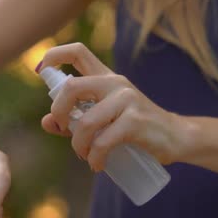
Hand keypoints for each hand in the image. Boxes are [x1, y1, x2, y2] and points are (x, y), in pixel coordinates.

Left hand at [38, 43, 193, 170]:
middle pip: (72, 86)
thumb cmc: (135, 128)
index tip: (41, 70)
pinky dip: (95, 158)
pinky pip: (103, 141)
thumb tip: (46, 122)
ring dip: (78, 146)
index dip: (54, 55)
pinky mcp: (135, 121)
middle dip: (59, 112)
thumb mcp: (104, 119)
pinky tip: (98, 165)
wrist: (175, 137)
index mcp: (105, 77)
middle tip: (64, 129)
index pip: (78, 52)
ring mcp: (126, 100)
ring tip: (85, 156)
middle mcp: (115, 83)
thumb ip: (75, 120)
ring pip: (85, 123)